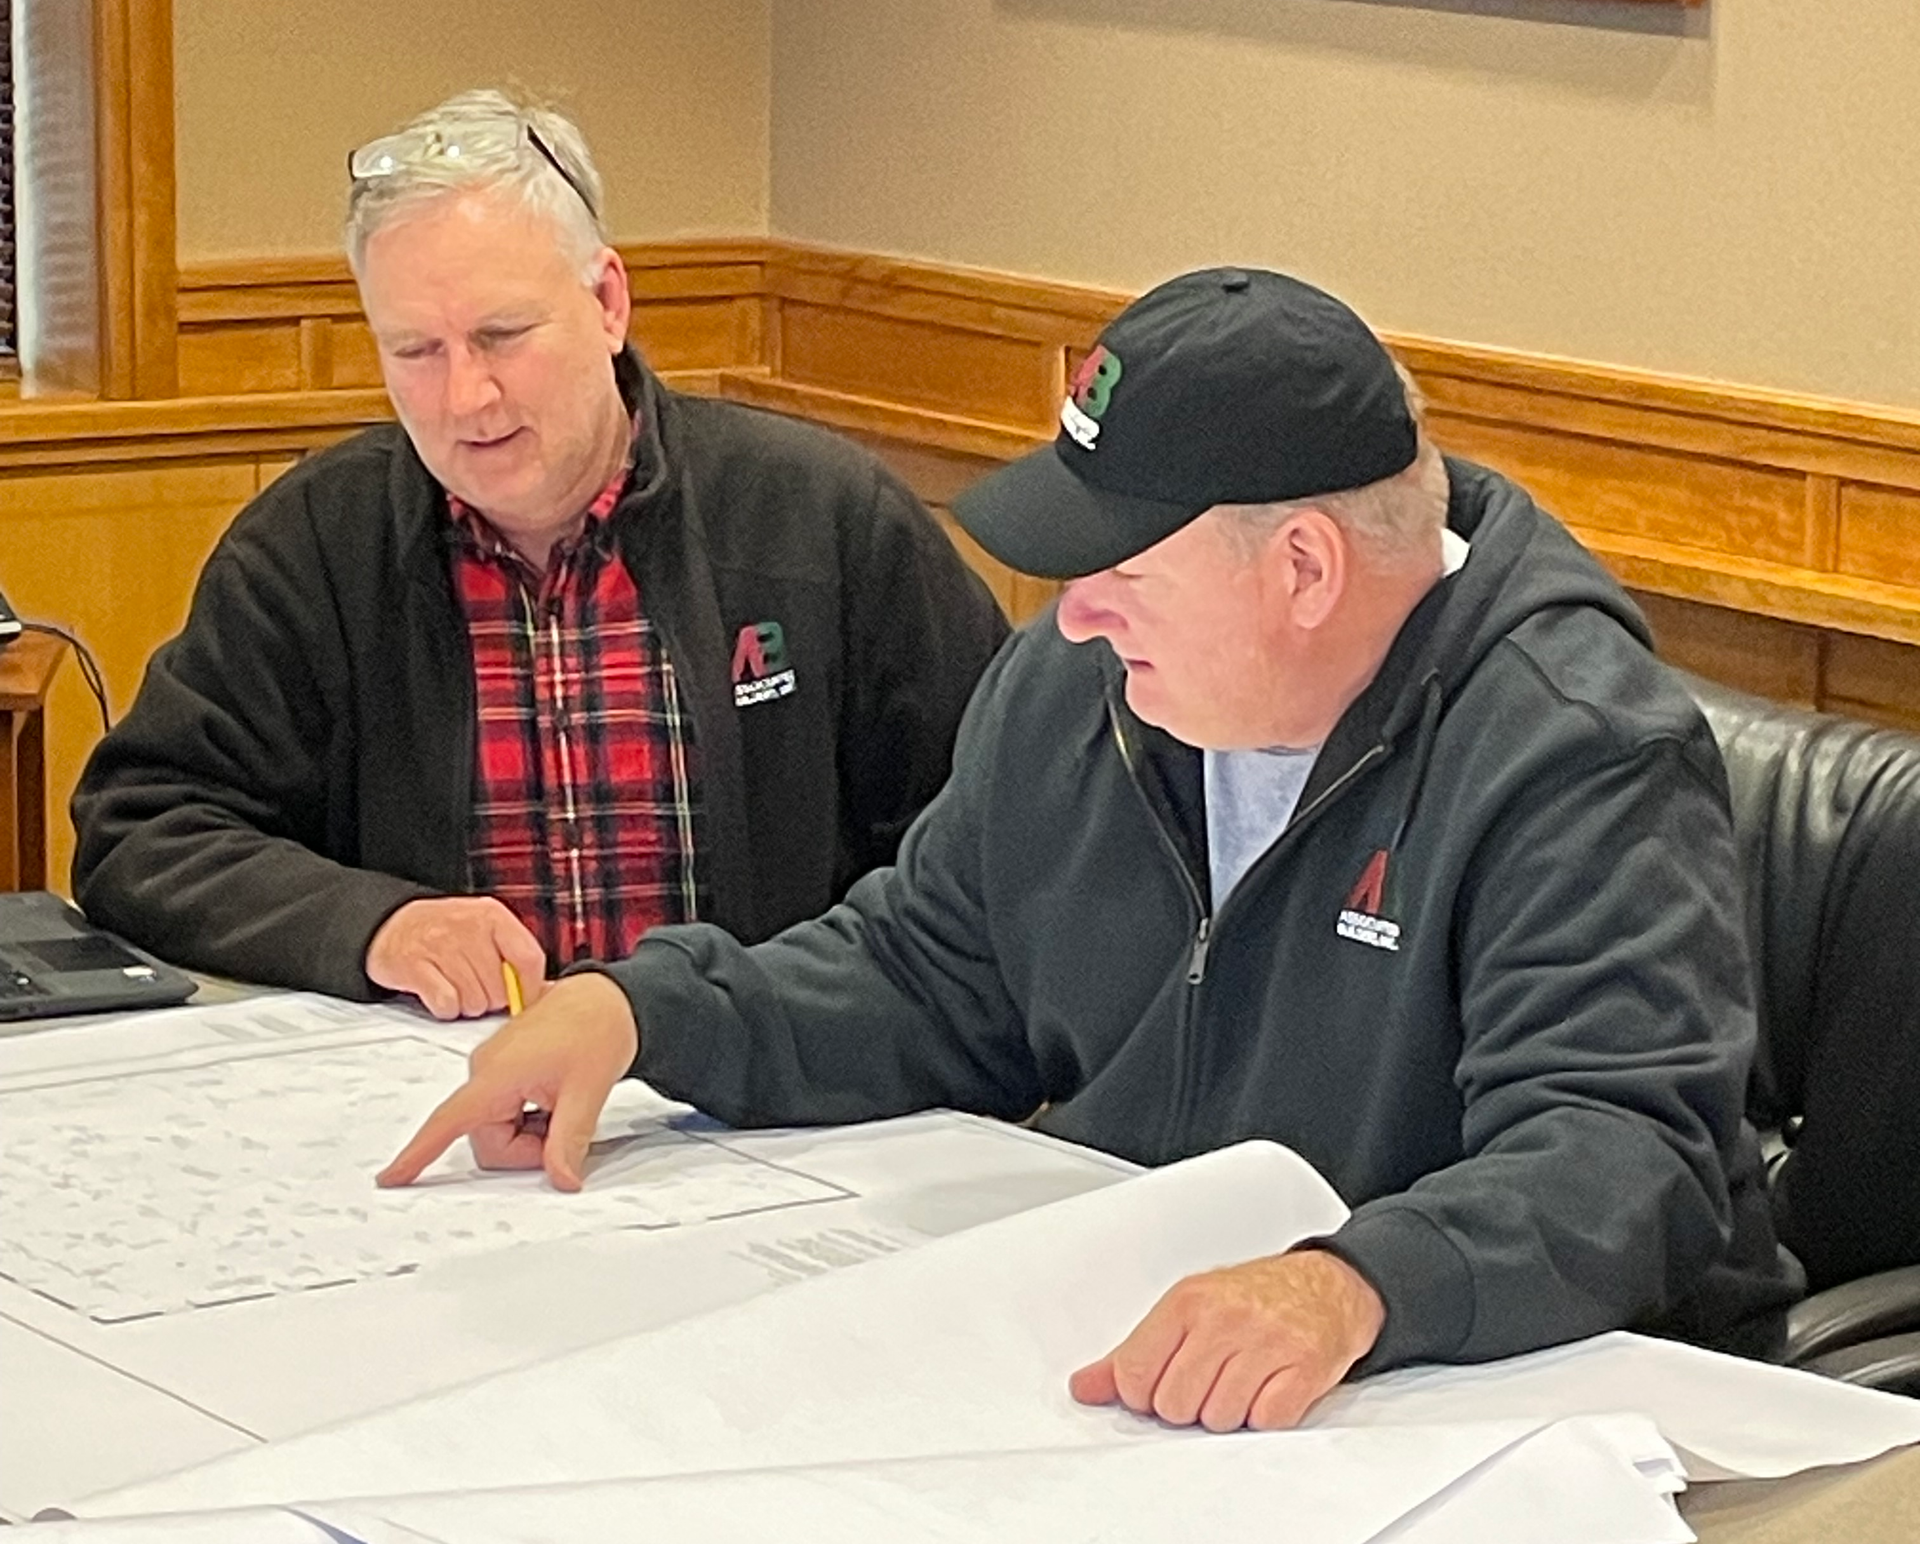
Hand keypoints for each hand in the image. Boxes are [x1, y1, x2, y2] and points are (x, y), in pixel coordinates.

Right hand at [365, 897, 546, 1019]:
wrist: (391, 924)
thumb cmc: (446, 932)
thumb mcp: (486, 929)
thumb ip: (515, 954)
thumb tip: (543, 991)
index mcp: (492, 915)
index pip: (529, 958)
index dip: (531, 988)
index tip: (524, 999)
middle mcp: (468, 927)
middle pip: (501, 988)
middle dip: (492, 998)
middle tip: (476, 987)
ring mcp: (439, 945)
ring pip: (475, 1001)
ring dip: (467, 1004)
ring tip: (456, 987)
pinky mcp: (413, 965)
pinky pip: (446, 1004)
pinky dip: (445, 1008)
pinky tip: (440, 993)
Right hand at [376, 972, 638, 1190]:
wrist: (610, 998)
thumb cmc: (598, 1028)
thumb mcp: (588, 1091)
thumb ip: (569, 1141)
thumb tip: (562, 1180)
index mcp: (496, 1074)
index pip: (447, 1122)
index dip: (418, 1155)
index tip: (391, 1178)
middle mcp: (485, 1070)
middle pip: (488, 1139)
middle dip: (525, 1149)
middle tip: (566, 1128)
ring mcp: (493, 1069)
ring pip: (498, 1129)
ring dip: (530, 1132)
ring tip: (564, 1104)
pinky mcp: (504, 1070)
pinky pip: (505, 1112)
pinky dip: (530, 1117)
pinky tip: (556, 1098)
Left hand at [1068, 1249, 1384, 1430]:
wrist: (1327, 1287)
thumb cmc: (1252, 1299)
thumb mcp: (1187, 1310)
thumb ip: (1133, 1352)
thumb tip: (1085, 1387)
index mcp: (1186, 1302)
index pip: (1133, 1372)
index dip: (1142, 1394)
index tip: (1159, 1386)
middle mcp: (1224, 1319)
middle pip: (1173, 1405)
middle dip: (1188, 1406)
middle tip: (1209, 1382)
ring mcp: (1266, 1343)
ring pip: (1218, 1420)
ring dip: (1228, 1414)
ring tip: (1241, 1382)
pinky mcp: (1304, 1369)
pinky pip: (1265, 1422)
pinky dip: (1265, 1416)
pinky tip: (1268, 1389)